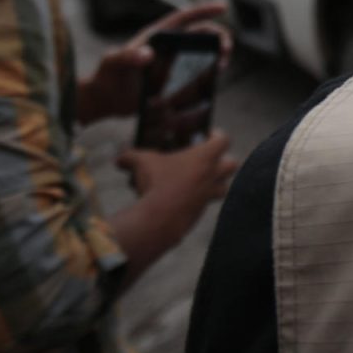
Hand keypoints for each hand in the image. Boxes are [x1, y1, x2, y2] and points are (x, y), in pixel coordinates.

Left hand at [77, 1, 233, 125]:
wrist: (106, 100)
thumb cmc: (107, 77)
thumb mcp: (113, 64)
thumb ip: (127, 57)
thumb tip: (147, 54)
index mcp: (156, 36)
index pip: (183, 18)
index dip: (203, 10)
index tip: (223, 7)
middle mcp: (169, 47)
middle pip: (200, 35)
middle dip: (218, 37)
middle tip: (225, 48)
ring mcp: (174, 64)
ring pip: (204, 54)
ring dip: (217, 55)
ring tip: (222, 64)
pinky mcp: (177, 80)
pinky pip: (199, 74)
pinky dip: (210, 73)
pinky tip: (214, 78)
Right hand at [118, 131, 238, 245]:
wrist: (160, 218)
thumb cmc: (155, 184)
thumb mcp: (141, 163)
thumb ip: (131, 156)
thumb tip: (119, 158)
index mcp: (204, 157)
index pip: (224, 140)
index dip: (218, 135)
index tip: (210, 134)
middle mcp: (212, 175)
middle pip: (233, 163)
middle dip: (224, 160)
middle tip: (211, 160)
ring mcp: (209, 195)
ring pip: (224, 186)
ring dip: (217, 183)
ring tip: (202, 181)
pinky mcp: (202, 211)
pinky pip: (207, 204)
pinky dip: (200, 200)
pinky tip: (186, 199)